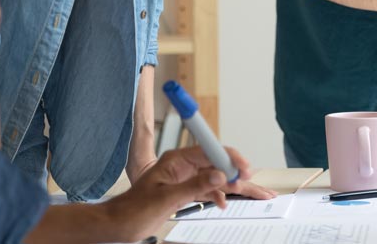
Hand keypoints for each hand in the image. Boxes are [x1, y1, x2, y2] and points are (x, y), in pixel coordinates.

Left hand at [99, 146, 257, 241]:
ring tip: (255, 195)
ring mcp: (184, 178)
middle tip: (257, 186)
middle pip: (217, 164)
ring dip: (234, 187)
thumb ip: (194, 186)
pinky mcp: (184, 190)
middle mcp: (183, 166)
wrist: (118, 224)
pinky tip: (224, 203)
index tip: (244, 168)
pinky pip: (208, 189)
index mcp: (176, 160)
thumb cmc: (133, 210)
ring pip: (216, 178)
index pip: (209, 151)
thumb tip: (220, 176)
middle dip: (238, 174)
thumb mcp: (166, 199)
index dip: (230, 158)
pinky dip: (219, 195)